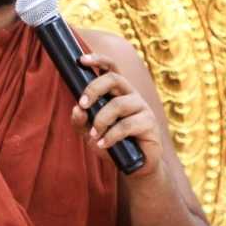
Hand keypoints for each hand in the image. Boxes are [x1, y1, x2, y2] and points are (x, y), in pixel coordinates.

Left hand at [68, 52, 160, 175]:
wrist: (134, 165)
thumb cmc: (111, 143)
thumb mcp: (90, 132)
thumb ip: (80, 121)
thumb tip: (76, 109)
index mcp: (117, 91)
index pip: (111, 68)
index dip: (98, 60)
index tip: (81, 60)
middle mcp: (131, 95)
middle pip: (114, 79)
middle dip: (94, 89)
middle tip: (82, 104)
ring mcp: (142, 108)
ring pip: (118, 104)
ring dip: (101, 120)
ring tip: (94, 135)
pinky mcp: (149, 123)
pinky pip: (126, 125)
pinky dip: (111, 136)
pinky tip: (103, 145)